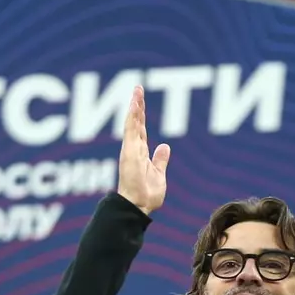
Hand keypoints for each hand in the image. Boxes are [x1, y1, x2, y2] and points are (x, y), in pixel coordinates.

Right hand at [117, 86, 170, 214]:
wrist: (140, 206)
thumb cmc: (147, 195)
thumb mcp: (159, 174)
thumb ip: (160, 159)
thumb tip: (165, 146)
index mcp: (140, 153)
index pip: (140, 129)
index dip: (141, 115)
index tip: (140, 100)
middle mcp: (133, 149)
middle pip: (136, 122)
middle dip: (137, 105)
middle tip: (138, 88)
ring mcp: (130, 150)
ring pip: (133, 123)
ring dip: (135, 106)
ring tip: (137, 90)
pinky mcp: (129, 152)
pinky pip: (131, 131)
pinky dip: (132, 117)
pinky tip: (134, 105)